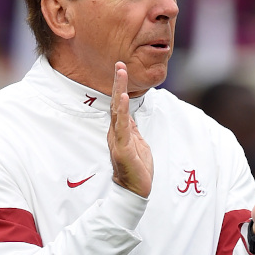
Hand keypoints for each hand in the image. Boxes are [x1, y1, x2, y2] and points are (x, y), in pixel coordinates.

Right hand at [108, 62, 152, 196]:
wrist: (135, 190)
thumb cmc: (137, 168)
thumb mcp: (138, 143)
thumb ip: (133, 129)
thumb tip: (130, 116)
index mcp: (121, 130)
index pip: (119, 105)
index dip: (120, 87)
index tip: (121, 69)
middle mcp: (116, 132)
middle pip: (115, 103)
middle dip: (118, 83)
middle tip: (119, 64)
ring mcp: (118, 139)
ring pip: (117, 111)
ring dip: (119, 91)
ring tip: (121, 73)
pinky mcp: (122, 148)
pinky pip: (122, 127)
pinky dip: (121, 112)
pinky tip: (121, 99)